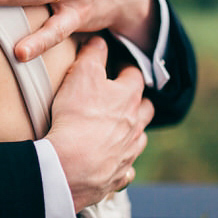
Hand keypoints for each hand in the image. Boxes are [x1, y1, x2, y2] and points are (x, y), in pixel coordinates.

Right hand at [45, 37, 151, 211]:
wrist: (71, 165)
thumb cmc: (77, 116)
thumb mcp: (81, 74)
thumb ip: (92, 54)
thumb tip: (99, 41)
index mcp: (128, 97)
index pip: (135, 76)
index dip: (126, 68)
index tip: (117, 66)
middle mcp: (135, 125)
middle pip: (145, 109)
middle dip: (137, 101)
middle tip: (122, 98)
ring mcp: (129, 152)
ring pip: (139, 139)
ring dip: (132, 133)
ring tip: (117, 131)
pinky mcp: (117, 176)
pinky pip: (126, 170)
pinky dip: (121, 164)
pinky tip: (110, 163)